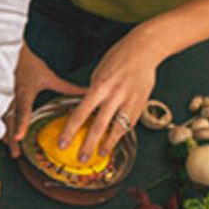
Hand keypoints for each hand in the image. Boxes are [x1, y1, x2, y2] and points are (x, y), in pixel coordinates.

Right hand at [3, 44, 86, 157]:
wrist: (10, 52)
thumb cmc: (29, 63)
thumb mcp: (49, 76)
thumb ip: (67, 88)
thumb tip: (85, 92)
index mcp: (24, 92)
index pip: (23, 110)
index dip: (21, 124)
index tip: (20, 137)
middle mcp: (13, 98)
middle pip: (10, 121)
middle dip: (12, 138)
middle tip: (16, 152)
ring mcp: (6, 100)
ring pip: (4, 120)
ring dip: (6, 135)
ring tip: (12, 151)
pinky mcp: (3, 101)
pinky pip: (1, 117)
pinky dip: (2, 128)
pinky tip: (5, 138)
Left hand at [60, 30, 165, 162]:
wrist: (144, 50)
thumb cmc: (119, 57)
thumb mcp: (99, 71)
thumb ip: (93, 91)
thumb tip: (85, 107)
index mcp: (100, 85)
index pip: (81, 113)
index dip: (71, 130)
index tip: (63, 142)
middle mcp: (115, 95)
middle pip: (99, 125)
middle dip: (88, 144)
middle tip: (81, 158)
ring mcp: (130, 101)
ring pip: (118, 129)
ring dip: (108, 144)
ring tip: (101, 154)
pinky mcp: (141, 104)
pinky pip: (130, 123)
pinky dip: (122, 133)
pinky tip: (116, 140)